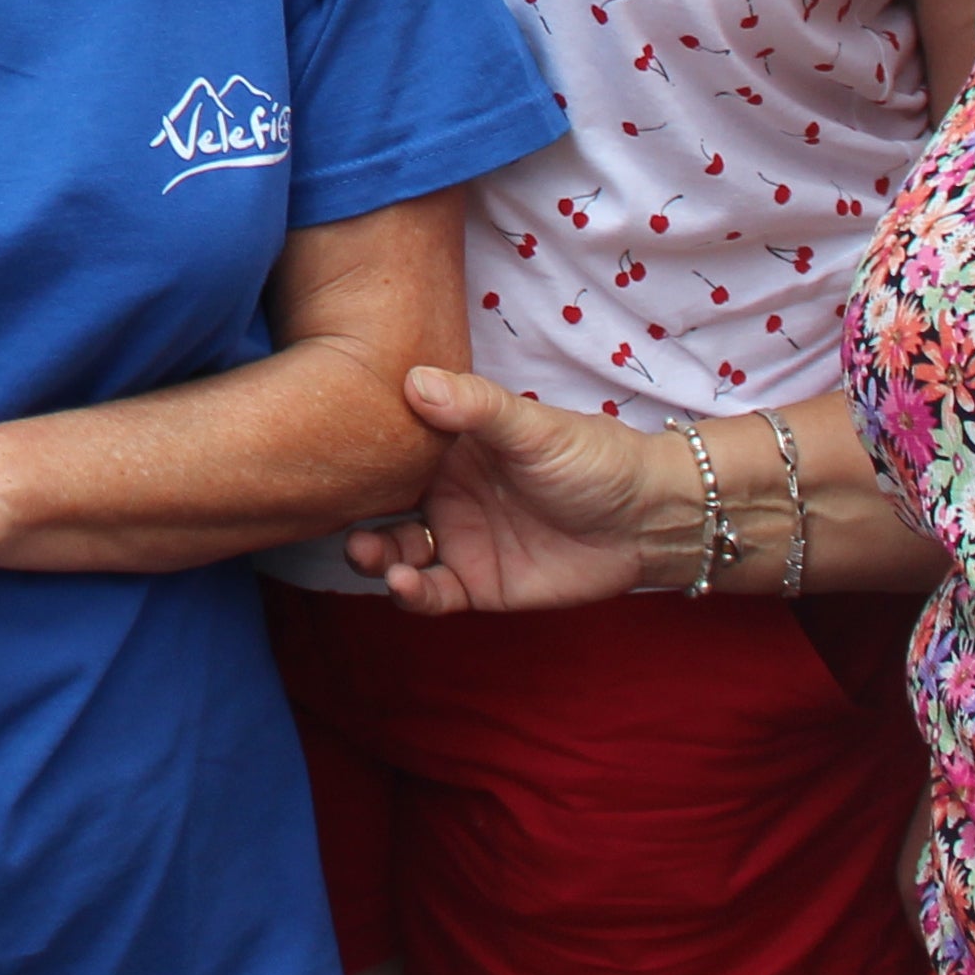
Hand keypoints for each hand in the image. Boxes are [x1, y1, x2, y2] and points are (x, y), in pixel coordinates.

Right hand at [341, 366, 675, 613]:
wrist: (649, 519)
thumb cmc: (594, 458)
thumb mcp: (534, 426)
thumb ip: (475, 407)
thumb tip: (413, 380)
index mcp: (449, 447)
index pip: (388, 448)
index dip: (355, 454)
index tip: (326, 454)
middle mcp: (443, 493)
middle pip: (378, 505)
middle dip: (351, 515)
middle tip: (338, 520)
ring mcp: (458, 540)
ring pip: (395, 551)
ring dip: (375, 557)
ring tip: (370, 556)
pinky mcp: (477, 584)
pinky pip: (432, 593)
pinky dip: (411, 593)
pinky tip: (406, 585)